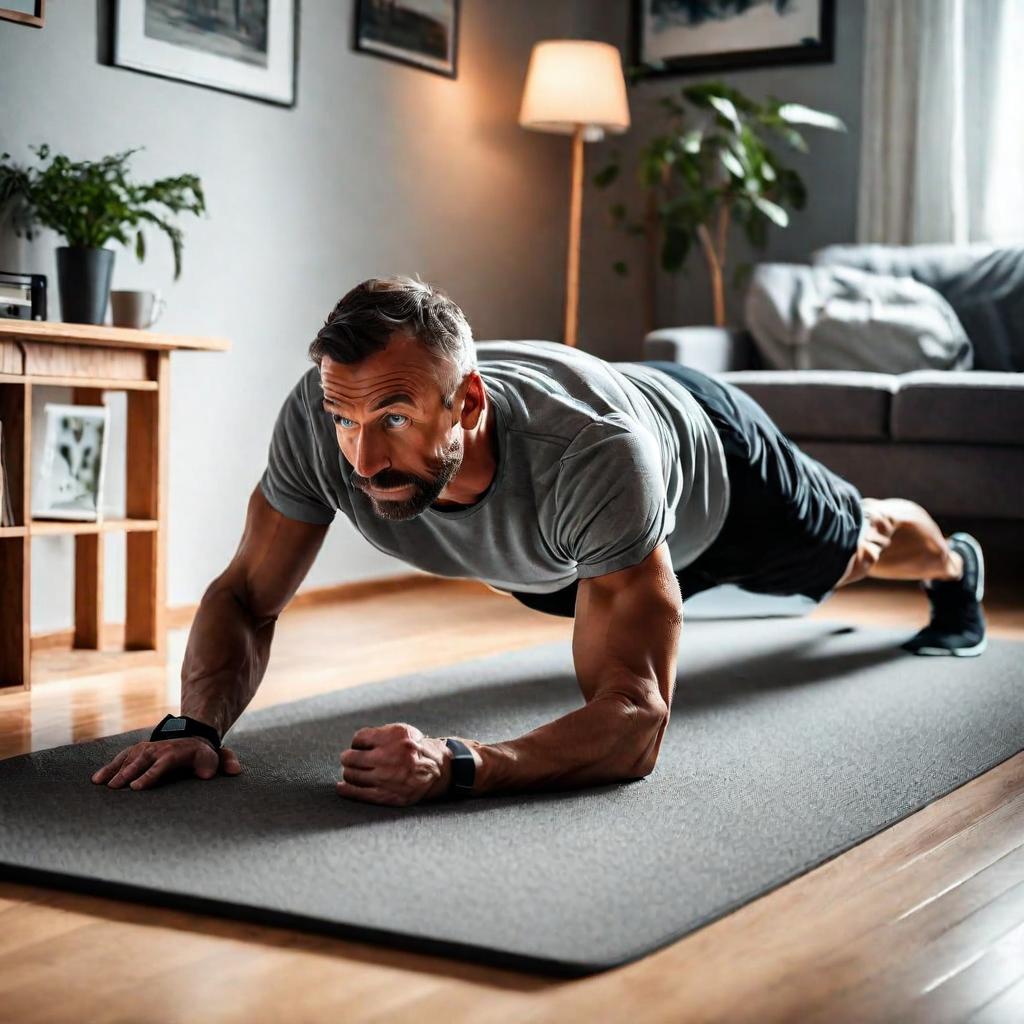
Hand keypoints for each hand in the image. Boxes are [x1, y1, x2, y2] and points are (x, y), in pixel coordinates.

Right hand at [91, 737, 241, 790]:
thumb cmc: (204, 755)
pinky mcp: (137, 751)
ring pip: (128, 758)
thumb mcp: (218, 756)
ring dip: (115, 770)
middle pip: (141, 760)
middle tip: (115, 788)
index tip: (137, 788)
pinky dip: (109, 767)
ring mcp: (146, 749)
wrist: (191, 737)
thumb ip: (226, 762)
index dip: (149, 775)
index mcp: (177, 752)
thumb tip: (235, 771)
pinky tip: (96, 780)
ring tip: (102, 785)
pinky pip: (121, 758)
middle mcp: (159, 749)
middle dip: (127, 773)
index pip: (162, 764)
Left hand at [337, 723, 450, 806]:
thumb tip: (354, 743)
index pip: (359, 739)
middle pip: (351, 757)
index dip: (357, 743)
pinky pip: (357, 792)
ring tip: (352, 771)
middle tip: (350, 759)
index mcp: (393, 737)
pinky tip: (342, 787)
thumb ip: (380, 734)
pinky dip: (345, 789)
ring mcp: (386, 777)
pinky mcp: (385, 795)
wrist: (436, 772)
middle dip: (348, 757)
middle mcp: (388, 756)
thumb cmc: (414, 750)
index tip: (360, 747)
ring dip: (348, 772)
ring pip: (351, 774)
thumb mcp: (402, 732)